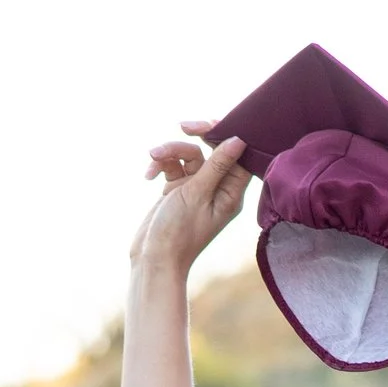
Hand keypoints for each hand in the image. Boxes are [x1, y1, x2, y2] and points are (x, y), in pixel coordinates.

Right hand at [130, 128, 247, 275]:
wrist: (153, 259)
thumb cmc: (178, 232)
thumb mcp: (197, 194)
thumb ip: (216, 165)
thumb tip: (239, 139)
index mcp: (231, 192)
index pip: (238, 154)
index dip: (227, 134)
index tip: (208, 127)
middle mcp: (217, 188)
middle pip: (213, 148)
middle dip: (197, 136)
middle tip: (184, 126)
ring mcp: (197, 188)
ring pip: (188, 154)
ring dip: (170, 151)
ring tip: (153, 158)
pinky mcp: (178, 190)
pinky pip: (172, 165)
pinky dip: (161, 165)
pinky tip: (148, 175)